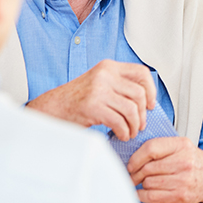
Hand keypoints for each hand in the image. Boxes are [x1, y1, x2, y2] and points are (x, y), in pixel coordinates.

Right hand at [26, 59, 155, 141]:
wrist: (52, 107)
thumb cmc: (76, 99)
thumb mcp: (100, 83)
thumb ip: (119, 85)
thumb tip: (147, 99)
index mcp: (108, 67)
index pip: (141, 72)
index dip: (151, 90)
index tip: (151, 104)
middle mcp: (105, 75)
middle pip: (139, 93)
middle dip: (143, 113)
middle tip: (140, 124)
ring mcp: (98, 90)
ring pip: (132, 109)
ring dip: (134, 125)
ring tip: (130, 131)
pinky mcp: (93, 106)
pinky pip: (119, 121)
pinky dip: (124, 132)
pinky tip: (121, 135)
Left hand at [128, 136, 202, 202]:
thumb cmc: (193, 162)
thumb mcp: (181, 147)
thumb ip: (160, 148)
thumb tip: (133, 157)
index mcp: (181, 145)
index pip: (151, 148)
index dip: (136, 158)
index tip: (131, 164)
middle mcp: (183, 162)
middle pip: (147, 168)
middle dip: (135, 173)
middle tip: (132, 175)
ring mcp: (182, 180)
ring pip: (148, 182)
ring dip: (142, 184)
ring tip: (144, 182)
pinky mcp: (180, 196)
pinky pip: (152, 196)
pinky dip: (142, 195)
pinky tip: (143, 192)